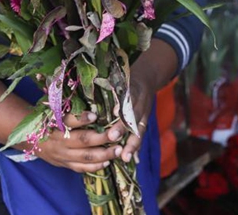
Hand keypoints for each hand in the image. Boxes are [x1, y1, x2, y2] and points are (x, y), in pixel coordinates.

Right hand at [34, 111, 124, 172]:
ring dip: (104, 154)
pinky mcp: (63, 164)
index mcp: (55, 124)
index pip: (69, 120)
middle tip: (117, 135)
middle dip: (102, 138)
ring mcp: (62, 154)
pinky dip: (95, 166)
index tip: (95, 115)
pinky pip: (81, 168)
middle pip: (83, 140)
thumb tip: (93, 107)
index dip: (82, 118)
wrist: (29, 138)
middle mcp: (59, 140)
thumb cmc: (47, 120)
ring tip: (118, 150)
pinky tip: (107, 162)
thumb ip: (70, 110)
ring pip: (85, 157)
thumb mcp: (53, 111)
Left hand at [119, 39, 178, 163]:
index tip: (113, 123)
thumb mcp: (119, 77)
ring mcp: (144, 114)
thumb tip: (89, 93)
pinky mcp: (144, 121)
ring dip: (132, 145)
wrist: (148, 77)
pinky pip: (140, 135)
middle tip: (112, 139)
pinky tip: (130, 159)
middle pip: (133, 120)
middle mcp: (139, 105)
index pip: (127, 105)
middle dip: (123, 132)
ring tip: (125, 158)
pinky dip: (136, 147)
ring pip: (139, 131)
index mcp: (132, 92)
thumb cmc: (126, 78)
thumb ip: (108, 86)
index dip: (120, 116)